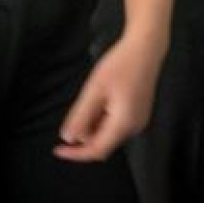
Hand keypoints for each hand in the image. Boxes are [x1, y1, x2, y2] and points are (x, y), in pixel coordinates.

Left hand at [56, 32, 166, 162]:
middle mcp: (135, 126)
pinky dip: (103, 120)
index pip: (97, 150)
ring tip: (92, 100)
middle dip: (85, 135)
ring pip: (109, 134)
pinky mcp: (140, 113)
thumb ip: (81, 117)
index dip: (75, 154)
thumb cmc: (121, 65)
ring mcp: (139, 120)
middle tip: (77, 112)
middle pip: (103, 143)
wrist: (146, 48)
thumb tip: (69, 138)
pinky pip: (117, 125)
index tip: (57, 149)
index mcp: (124, 123)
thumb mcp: (94, 90)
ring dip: (94, 126)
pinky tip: (102, 100)